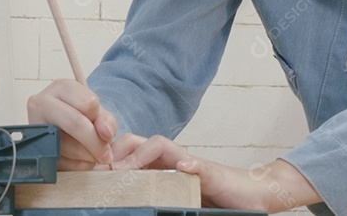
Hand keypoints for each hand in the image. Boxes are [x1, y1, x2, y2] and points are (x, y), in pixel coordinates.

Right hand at [27, 79, 117, 169]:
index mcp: (61, 87)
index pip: (88, 103)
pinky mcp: (33, 146)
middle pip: (75, 123)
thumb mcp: (97, 114)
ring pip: (66, 146)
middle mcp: (42, 102)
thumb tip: (106, 133)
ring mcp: (34, 124)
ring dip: (85, 157)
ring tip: (90, 154)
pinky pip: (58, 161)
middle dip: (95, 144)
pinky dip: (74, 165)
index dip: (101, 122)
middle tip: (106, 156)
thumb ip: (107, 122)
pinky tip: (78, 159)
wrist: (58, 129)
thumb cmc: (80, 117)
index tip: (106, 133)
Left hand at [111, 135, 320, 212]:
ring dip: (140, 155)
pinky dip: (190, 166)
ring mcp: (192, 165)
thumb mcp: (175, 197)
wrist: (253, 196)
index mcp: (163, 167)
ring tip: (123, 171)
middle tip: (103, 171)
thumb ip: (153, 196)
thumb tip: (123, 204)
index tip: (94, 172)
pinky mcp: (211, 174)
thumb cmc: (213, 199)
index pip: (131, 149)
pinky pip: (198, 166)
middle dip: (119, 151)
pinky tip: (183, 169)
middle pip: (140, 141)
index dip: (112, 156)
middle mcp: (174, 160)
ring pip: (161, 146)